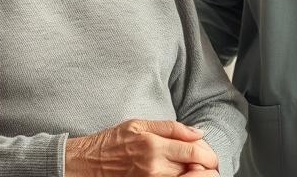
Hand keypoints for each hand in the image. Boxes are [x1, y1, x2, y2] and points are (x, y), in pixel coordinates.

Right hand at [65, 119, 218, 176]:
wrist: (85, 165)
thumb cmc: (111, 142)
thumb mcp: (139, 125)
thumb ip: (172, 128)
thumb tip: (198, 132)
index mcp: (154, 146)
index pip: (195, 153)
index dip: (209, 155)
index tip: (211, 155)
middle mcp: (154, 168)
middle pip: (194, 171)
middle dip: (206, 168)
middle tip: (209, 166)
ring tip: (197, 171)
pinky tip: (181, 176)